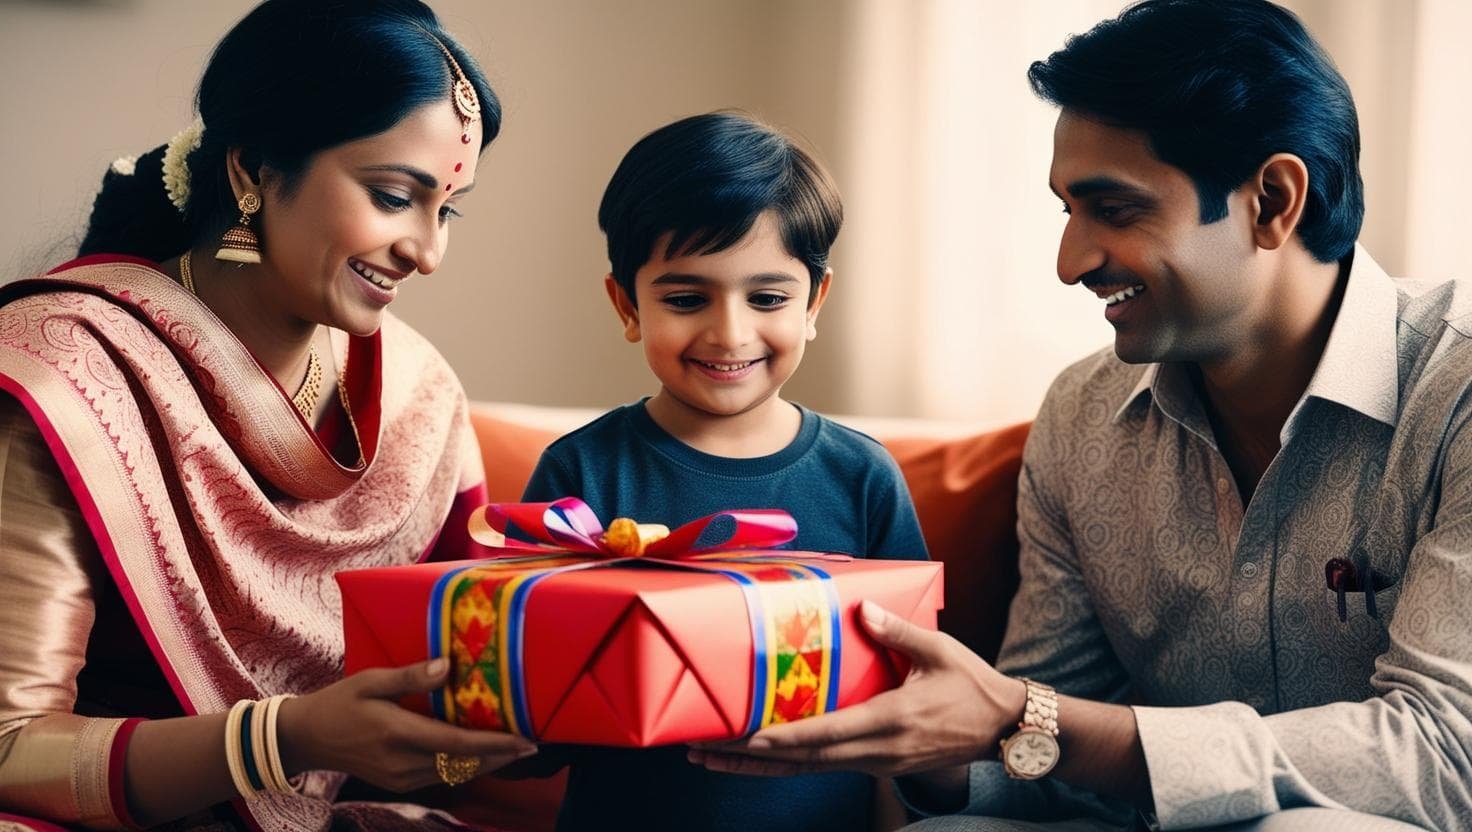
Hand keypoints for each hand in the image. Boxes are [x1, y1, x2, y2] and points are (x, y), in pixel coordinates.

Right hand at [278, 658, 537, 789]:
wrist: (305, 738)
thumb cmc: (340, 702)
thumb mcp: (372, 680)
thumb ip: (411, 676)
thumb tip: (448, 667)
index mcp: (399, 733)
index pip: (459, 743)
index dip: (497, 744)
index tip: (526, 740)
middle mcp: (403, 762)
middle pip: (464, 764)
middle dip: (500, 756)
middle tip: (531, 744)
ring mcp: (400, 777)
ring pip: (455, 774)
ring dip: (484, 763)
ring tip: (512, 748)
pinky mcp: (397, 783)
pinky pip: (440, 777)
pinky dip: (463, 766)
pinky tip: (477, 754)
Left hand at [687, 600, 1024, 778]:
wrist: (1003, 728)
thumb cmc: (971, 684)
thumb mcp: (939, 651)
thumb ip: (898, 632)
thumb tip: (862, 608)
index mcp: (892, 720)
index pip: (827, 733)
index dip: (785, 738)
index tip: (747, 738)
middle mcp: (878, 749)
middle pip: (804, 760)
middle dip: (749, 757)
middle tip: (701, 751)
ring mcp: (876, 763)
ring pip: (808, 769)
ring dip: (759, 766)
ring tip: (714, 759)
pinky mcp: (876, 765)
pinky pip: (823, 767)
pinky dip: (787, 764)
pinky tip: (759, 758)